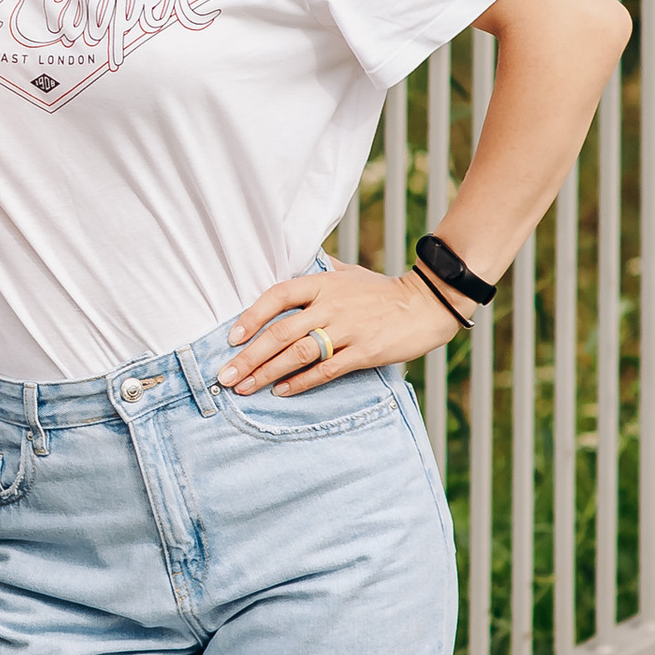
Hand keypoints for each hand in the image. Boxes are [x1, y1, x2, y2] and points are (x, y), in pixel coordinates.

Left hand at [224, 262, 458, 396]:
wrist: (429, 303)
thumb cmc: (384, 290)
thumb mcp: (350, 272)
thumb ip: (321, 271)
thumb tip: (298, 262)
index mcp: (323, 284)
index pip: (277, 296)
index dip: (251, 317)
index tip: (231, 337)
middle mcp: (331, 305)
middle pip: (280, 332)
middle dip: (248, 357)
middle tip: (225, 376)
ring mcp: (348, 329)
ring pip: (298, 354)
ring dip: (267, 373)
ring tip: (245, 388)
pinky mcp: (365, 352)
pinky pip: (326, 370)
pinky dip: (301, 382)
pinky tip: (282, 392)